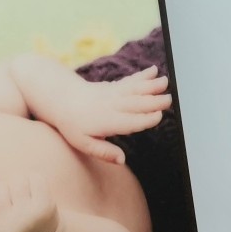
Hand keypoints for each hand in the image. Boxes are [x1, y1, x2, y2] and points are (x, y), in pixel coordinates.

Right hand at [0, 177, 59, 231]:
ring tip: (25, 203)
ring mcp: (28, 220)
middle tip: (15, 209)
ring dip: (20, 186)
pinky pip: (33, 178)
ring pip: (15, 180)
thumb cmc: (10, 227)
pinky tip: (37, 199)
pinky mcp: (44, 208)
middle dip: (4, 192)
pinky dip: (35, 182)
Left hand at [41, 66, 171, 163]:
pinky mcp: (112, 86)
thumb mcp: (82, 143)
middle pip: (135, 103)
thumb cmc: (72, 125)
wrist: (60, 98)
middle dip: (153, 101)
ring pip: (134, 89)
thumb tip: (121, 160)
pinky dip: (142, 76)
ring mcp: (112, 94)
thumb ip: (103, 152)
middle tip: (170, 99)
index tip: (158, 116)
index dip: (144, 119)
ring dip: (151, 85)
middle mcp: (111, 105)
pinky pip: (130, 81)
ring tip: (166, 81)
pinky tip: (153, 71)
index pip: (129, 121)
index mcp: (106, 121)